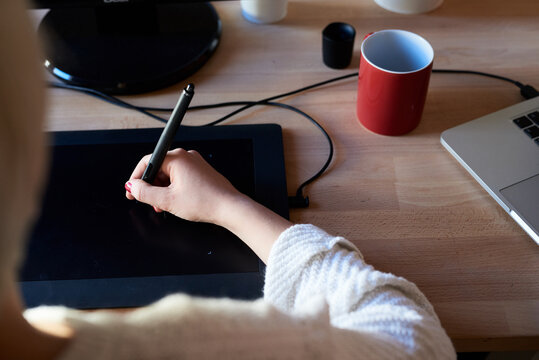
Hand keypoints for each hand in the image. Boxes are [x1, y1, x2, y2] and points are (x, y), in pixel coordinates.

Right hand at [125, 148, 291, 262]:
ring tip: (162, 206)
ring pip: (169, 174)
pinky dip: (173, 188)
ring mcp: (194, 163)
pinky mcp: (200, 171)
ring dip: (162, 190)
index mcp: (177, 158)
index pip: (148, 162)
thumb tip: (133, 187)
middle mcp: (186, 156)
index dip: (136, 178)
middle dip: (150, 186)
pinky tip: (174, 202)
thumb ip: (145, 193)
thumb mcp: (168, 200)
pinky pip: (180, 177)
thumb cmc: (205, 202)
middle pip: (158, 168)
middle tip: (146, 201)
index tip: (131, 190)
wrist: (229, 208)